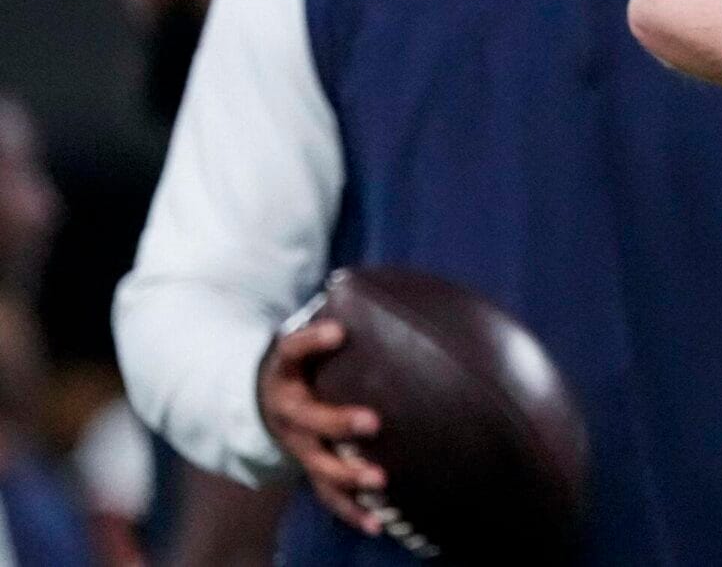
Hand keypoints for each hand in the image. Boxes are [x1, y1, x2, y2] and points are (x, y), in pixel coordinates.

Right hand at [256, 320, 386, 535]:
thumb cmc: (304, 359)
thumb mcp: (306, 334)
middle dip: (339, 421)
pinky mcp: (309, 468)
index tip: (337, 330)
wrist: (262, 399)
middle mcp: (287, 411)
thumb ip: (334, 314)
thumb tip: (375, 278)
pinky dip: (353, 510)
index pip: (292, 351)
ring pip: (318, 464)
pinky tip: (378, 523)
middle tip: (373, 421)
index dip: (311, 341)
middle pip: (309, 420)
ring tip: (380, 479)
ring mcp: (297, 444)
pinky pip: (328, 495)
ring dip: (348, 474)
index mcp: (285, 371)